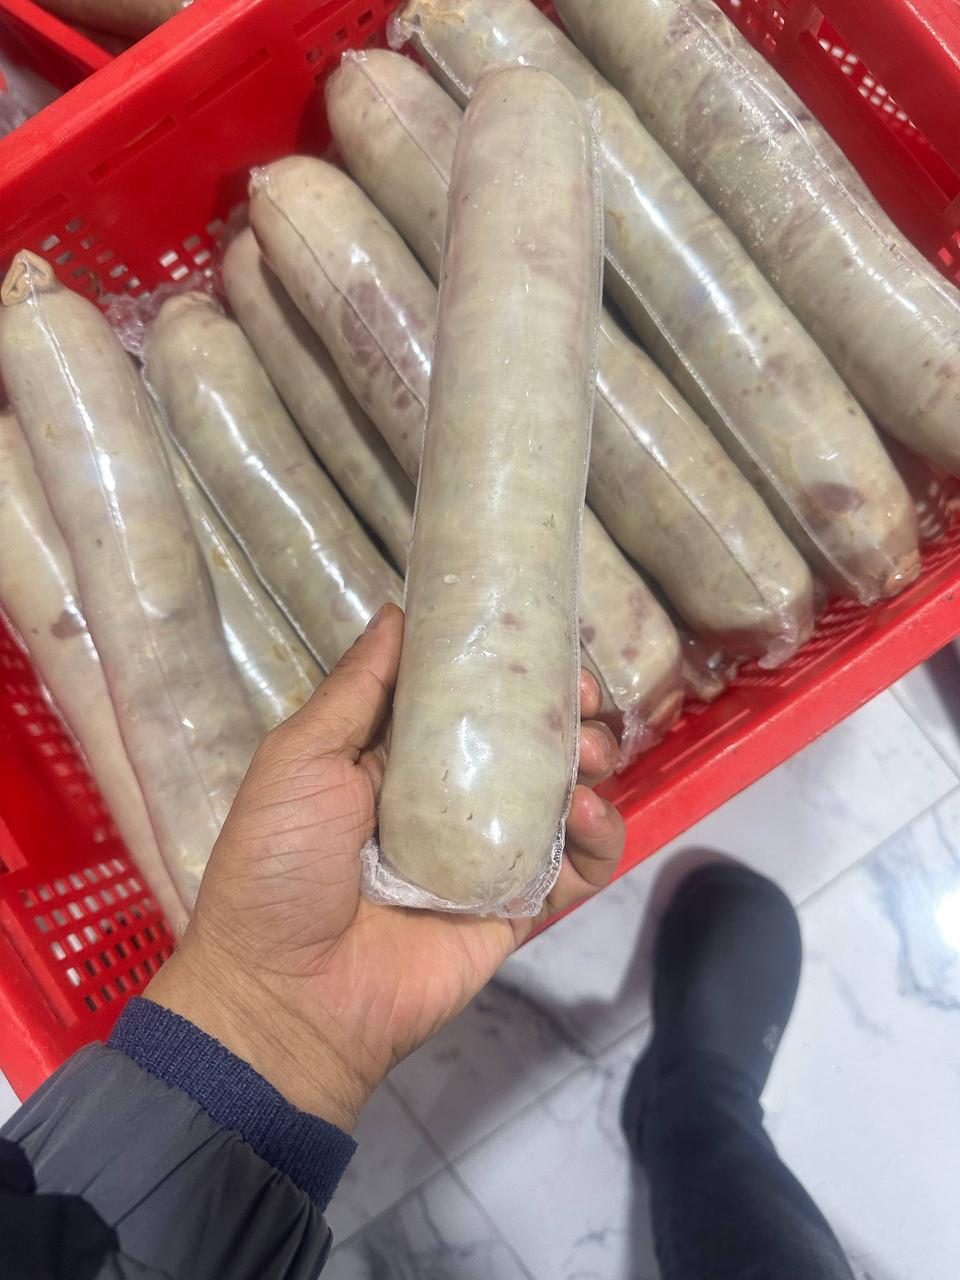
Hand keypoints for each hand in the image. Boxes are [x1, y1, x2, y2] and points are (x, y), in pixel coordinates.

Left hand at [147, 604, 624, 1129]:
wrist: (286, 995)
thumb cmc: (281, 864)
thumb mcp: (301, 758)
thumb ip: (357, 688)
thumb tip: (397, 609)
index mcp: (394, 760)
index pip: (467, 699)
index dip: (509, 669)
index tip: (546, 642)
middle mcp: (446, 800)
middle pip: (526, 743)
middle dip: (565, 713)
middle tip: (584, 698)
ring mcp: (485, 853)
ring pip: (561, 796)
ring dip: (591, 765)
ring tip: (593, 755)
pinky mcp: (515, 906)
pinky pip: (575, 868)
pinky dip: (602, 839)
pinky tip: (594, 815)